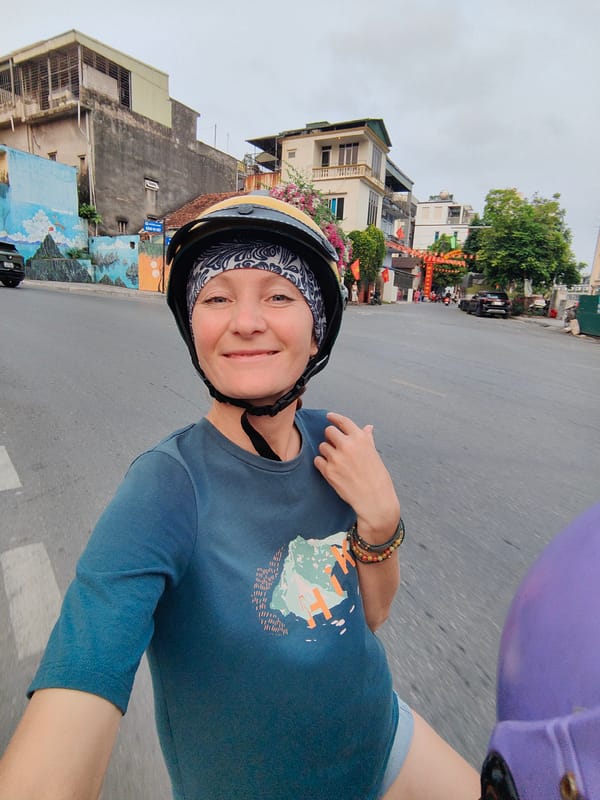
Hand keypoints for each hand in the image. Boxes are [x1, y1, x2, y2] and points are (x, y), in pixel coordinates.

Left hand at [314, 412, 399, 542]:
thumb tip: (367, 427)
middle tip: (335, 445)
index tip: (329, 416)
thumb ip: (367, 439)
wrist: (375, 499)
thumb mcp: (374, 454)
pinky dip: (322, 464)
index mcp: (360, 439)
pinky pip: (318, 460)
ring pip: (322, 446)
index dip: (334, 417)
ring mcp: (336, 458)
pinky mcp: (329, 471)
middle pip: (329, 431)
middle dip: (331, 437)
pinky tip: (331, 469)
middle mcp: (347, 446)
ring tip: (337, 462)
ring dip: (327, 452)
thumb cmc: (377, 477)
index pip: (343, 421)